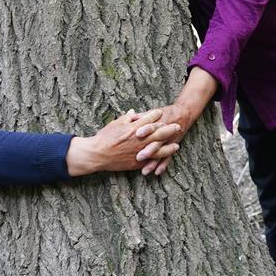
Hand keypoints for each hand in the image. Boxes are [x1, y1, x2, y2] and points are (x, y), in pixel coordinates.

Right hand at [66, 109, 180, 176]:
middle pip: (159, 133)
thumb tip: (135, 113)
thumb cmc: (104, 138)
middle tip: (177, 127)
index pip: (149, 119)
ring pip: (159, 149)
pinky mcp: (137, 162)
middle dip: (169, 129)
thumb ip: (127, 118)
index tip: (160, 113)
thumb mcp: (115, 123)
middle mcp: (139, 139)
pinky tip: (164, 159)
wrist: (97, 154)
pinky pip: (151, 161)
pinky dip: (159, 161)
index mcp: (134, 128)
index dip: (156, 115)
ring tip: (176, 145)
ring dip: (169, 147)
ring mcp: (139, 151)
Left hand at [133, 68, 218, 175]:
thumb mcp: (153, 112)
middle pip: (156, 142)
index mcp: (159, 122)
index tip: (138, 134)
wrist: (184, 114)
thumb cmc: (164, 113)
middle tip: (139, 157)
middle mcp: (164, 133)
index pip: (152, 125)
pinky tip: (157, 172)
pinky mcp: (172, 146)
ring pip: (161, 153)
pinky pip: (168, 158)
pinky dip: (163, 165)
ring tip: (144, 171)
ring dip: (153, 162)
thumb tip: (130, 115)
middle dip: (148, 150)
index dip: (146, 129)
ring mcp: (169, 141)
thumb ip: (141, 116)